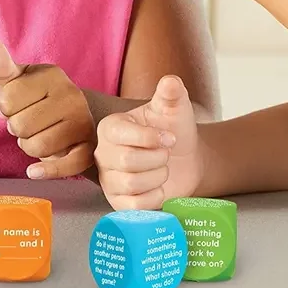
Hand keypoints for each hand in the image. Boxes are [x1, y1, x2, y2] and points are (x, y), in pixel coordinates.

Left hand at [0, 39, 95, 179]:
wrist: (74, 121)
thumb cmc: (36, 101)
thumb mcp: (17, 83)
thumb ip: (1, 68)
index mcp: (52, 75)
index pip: (7, 100)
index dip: (6, 109)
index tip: (20, 105)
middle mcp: (72, 95)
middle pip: (19, 126)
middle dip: (18, 130)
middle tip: (31, 123)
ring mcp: (83, 122)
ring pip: (36, 148)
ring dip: (30, 148)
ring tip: (41, 136)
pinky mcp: (88, 149)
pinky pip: (63, 167)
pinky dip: (45, 172)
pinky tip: (35, 171)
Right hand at [95, 75, 201, 209]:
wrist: (184, 159)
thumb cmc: (173, 129)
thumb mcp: (174, 108)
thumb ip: (171, 92)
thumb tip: (171, 81)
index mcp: (111, 127)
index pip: (123, 133)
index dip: (151, 138)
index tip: (170, 137)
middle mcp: (103, 153)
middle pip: (127, 160)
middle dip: (157, 158)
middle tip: (166, 154)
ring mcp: (108, 180)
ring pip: (131, 184)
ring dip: (158, 177)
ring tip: (162, 169)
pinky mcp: (118, 203)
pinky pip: (135, 206)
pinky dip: (155, 197)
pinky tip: (159, 187)